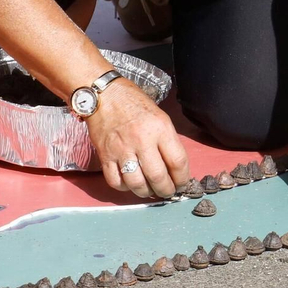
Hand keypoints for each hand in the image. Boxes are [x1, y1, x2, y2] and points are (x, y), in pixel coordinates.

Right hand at [89, 80, 190, 199]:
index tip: (183, 183)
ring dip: (146, 192)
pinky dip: (124, 188)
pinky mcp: (105, 156)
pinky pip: (115, 181)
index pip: (178, 161)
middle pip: (158, 177)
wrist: (104, 95)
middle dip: (166, 190)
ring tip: (150, 190)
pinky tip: (130, 184)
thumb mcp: (161, 117)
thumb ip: (168, 142)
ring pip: (137, 183)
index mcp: (160, 129)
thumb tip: (175, 167)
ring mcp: (121, 150)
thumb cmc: (135, 104)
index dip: (182, 178)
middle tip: (168, 192)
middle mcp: (142, 141)